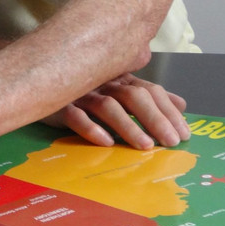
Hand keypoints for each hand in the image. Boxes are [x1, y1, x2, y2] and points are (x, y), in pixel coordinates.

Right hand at [44, 74, 189, 149]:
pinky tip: (106, 142)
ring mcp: (81, 93)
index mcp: (120, 79)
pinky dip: (91, 128)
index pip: (151, 90)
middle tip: (171, 142)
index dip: (169, 111)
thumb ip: (149, 96)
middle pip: (134, 96)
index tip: (185, 134)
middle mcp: (103, 83)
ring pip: (108, 106)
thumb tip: (182, 103)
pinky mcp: (59, 105)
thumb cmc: (85, 91)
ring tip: (146, 146)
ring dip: (128, 126)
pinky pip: (75, 116)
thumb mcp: (120, 90)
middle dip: (156, 119)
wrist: (40, 80)